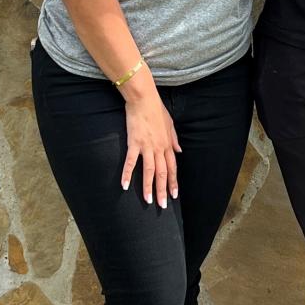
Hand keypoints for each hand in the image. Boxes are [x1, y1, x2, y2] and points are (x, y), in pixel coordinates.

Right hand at [121, 92, 180, 207]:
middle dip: (163, 190)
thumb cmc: (156, 109)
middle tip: (163, 205)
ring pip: (149, 171)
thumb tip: (180, 150)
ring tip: (148, 201)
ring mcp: (147, 146)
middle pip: (162, 173)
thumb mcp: (170, 124)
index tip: (174, 194)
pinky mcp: (134, 143)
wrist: (144, 99)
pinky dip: (127, 174)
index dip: (173, 182)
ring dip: (148, 187)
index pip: (172, 168)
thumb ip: (174, 139)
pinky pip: (131, 162)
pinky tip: (124, 185)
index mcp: (167, 144)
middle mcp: (159, 148)